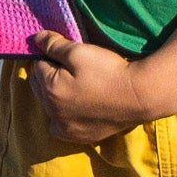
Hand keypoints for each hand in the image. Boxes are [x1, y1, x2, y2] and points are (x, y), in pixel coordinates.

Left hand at [23, 29, 154, 148]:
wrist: (140, 97)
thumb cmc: (109, 72)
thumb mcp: (79, 51)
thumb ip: (53, 45)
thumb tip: (35, 39)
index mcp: (49, 89)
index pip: (38, 66)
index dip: (52, 57)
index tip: (69, 57)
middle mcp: (52, 112)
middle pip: (39, 86)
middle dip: (49, 76)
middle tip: (73, 70)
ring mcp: (65, 127)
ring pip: (48, 105)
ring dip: (54, 95)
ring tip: (77, 87)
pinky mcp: (78, 136)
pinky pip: (59, 126)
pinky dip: (62, 116)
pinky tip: (74, 108)